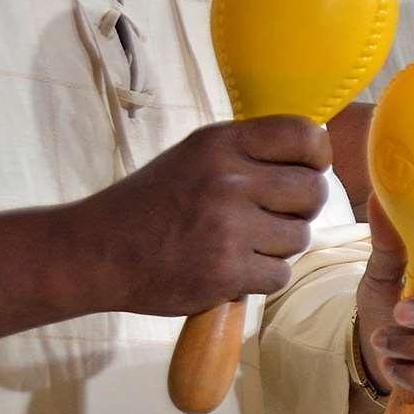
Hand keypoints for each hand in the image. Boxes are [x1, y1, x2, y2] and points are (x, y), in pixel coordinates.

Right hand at [71, 117, 330, 313]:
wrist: (96, 252)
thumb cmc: (151, 202)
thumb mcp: (195, 156)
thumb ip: (250, 152)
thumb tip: (317, 155)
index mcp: (222, 144)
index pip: (305, 136)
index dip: (317, 156)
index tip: (307, 170)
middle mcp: (229, 181)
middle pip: (313, 190)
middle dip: (301, 207)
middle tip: (273, 216)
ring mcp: (228, 229)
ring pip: (299, 237)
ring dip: (278, 245)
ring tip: (241, 243)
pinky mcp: (226, 273)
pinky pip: (280, 274)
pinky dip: (262, 277)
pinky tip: (231, 268)